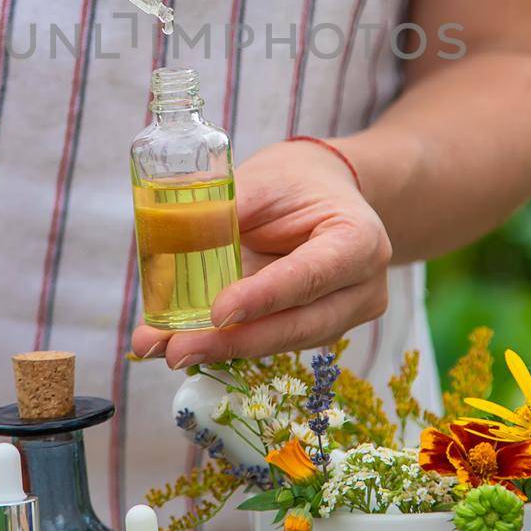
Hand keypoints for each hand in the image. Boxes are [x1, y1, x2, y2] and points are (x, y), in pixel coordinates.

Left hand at [131, 139, 392, 367]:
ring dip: (223, 348)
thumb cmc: (295, 182)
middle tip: (176, 349)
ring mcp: (345, 315)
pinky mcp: (318, 330)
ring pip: (283, 341)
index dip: (264, 297)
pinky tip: (189, 343)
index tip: (217, 312)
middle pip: (298, 325)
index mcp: (359, 239)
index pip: (311, 275)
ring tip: (169, 348)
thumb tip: (169, 244)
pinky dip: (230, 342)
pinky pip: (273, 341)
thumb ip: (225, 212)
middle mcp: (362, 287)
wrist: (325, 193)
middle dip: (233, 340)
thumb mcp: (263, 180)